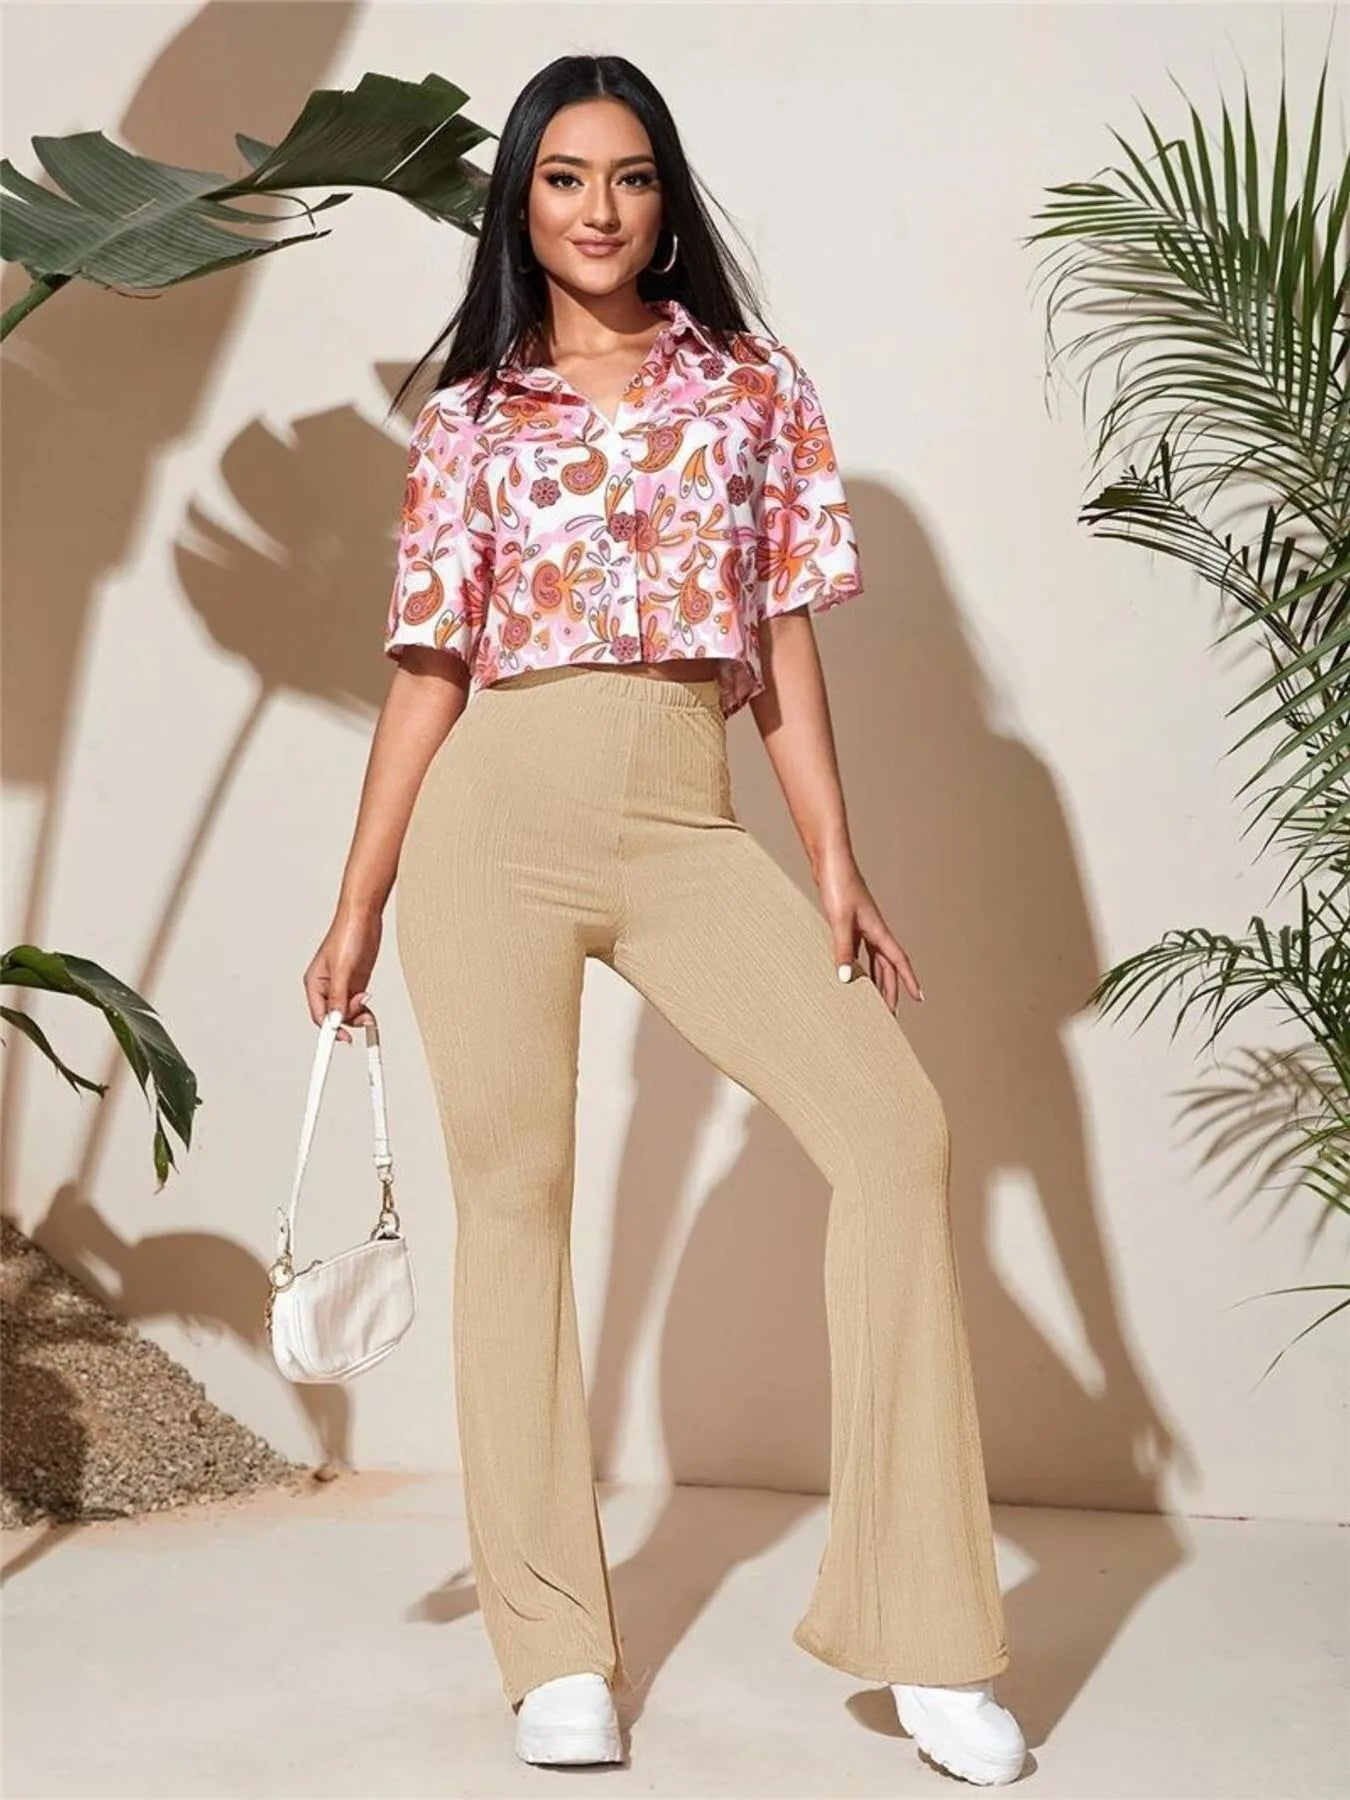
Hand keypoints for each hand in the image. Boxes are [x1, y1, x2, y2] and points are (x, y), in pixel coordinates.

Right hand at [302, 905, 381, 1042]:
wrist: (363, 917)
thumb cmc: (347, 935)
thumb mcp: (343, 969)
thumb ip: (339, 996)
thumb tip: (335, 1020)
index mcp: (314, 983)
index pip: (319, 1015)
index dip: (329, 1031)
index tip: (342, 1040)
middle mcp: (326, 987)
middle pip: (335, 1017)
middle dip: (349, 1018)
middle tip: (364, 1013)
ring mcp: (342, 986)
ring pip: (348, 1012)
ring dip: (359, 1013)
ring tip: (367, 1000)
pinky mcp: (356, 982)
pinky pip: (358, 1005)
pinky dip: (364, 1009)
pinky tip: (370, 1010)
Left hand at [815, 851, 922, 1013]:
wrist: (829, 860)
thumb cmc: (838, 884)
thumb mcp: (840, 920)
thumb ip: (842, 949)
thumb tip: (845, 979)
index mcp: (877, 930)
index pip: (898, 961)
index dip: (909, 980)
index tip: (920, 998)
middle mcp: (873, 929)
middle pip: (887, 966)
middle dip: (890, 989)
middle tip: (891, 1013)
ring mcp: (861, 925)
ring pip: (874, 959)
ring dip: (875, 979)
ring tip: (873, 1000)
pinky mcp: (848, 921)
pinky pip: (858, 950)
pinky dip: (858, 964)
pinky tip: (850, 972)